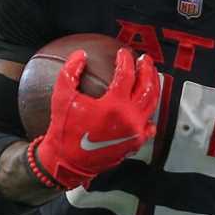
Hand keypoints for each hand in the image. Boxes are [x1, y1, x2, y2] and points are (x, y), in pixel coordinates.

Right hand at [32, 48, 158, 188]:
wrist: (68, 162)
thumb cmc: (64, 130)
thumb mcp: (61, 98)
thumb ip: (70, 72)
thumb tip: (80, 54)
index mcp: (114, 106)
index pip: (127, 74)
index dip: (125, 60)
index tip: (123, 52)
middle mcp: (130, 118)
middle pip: (147, 87)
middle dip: (147, 69)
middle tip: (144, 59)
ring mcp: (135, 132)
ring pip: (152, 104)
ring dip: (153, 86)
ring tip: (150, 75)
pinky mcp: (135, 143)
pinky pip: (149, 124)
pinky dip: (150, 112)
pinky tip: (147, 105)